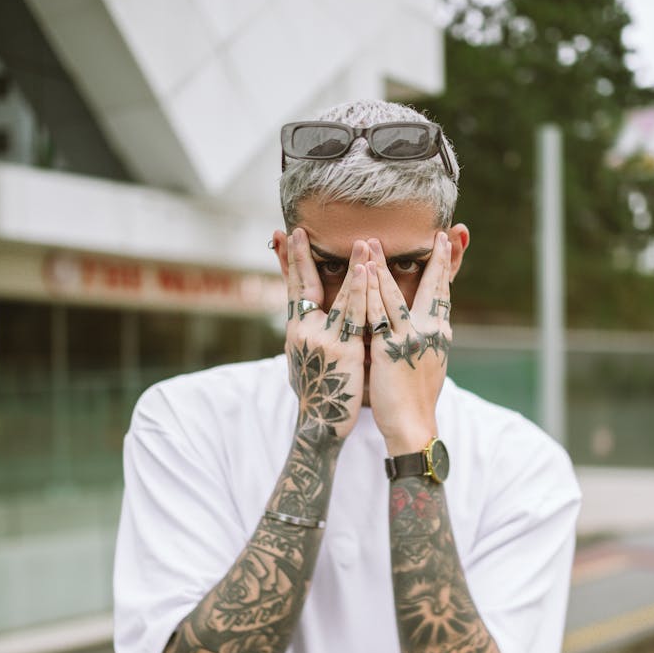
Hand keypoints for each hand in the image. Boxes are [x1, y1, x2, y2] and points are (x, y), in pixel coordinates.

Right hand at [285, 228, 367, 443]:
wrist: (320, 423)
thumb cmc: (317, 391)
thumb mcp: (304, 358)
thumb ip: (308, 334)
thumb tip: (305, 316)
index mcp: (295, 329)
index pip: (291, 287)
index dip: (289, 262)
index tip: (284, 236)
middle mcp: (303, 330)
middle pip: (304, 285)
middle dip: (300, 256)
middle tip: (299, 230)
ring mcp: (322, 339)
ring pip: (338, 296)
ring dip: (351, 267)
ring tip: (361, 242)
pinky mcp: (342, 350)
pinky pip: (355, 315)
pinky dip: (361, 291)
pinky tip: (369, 273)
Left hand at [366, 232, 451, 454]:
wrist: (413, 424)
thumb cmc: (418, 398)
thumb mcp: (431, 363)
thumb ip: (431, 340)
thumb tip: (439, 326)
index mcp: (441, 334)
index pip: (444, 293)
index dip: (445, 268)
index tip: (446, 243)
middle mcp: (431, 332)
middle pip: (434, 287)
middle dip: (435, 259)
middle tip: (436, 234)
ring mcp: (411, 339)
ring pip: (396, 294)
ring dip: (383, 266)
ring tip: (373, 241)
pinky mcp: (390, 348)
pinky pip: (378, 313)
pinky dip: (371, 291)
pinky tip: (364, 273)